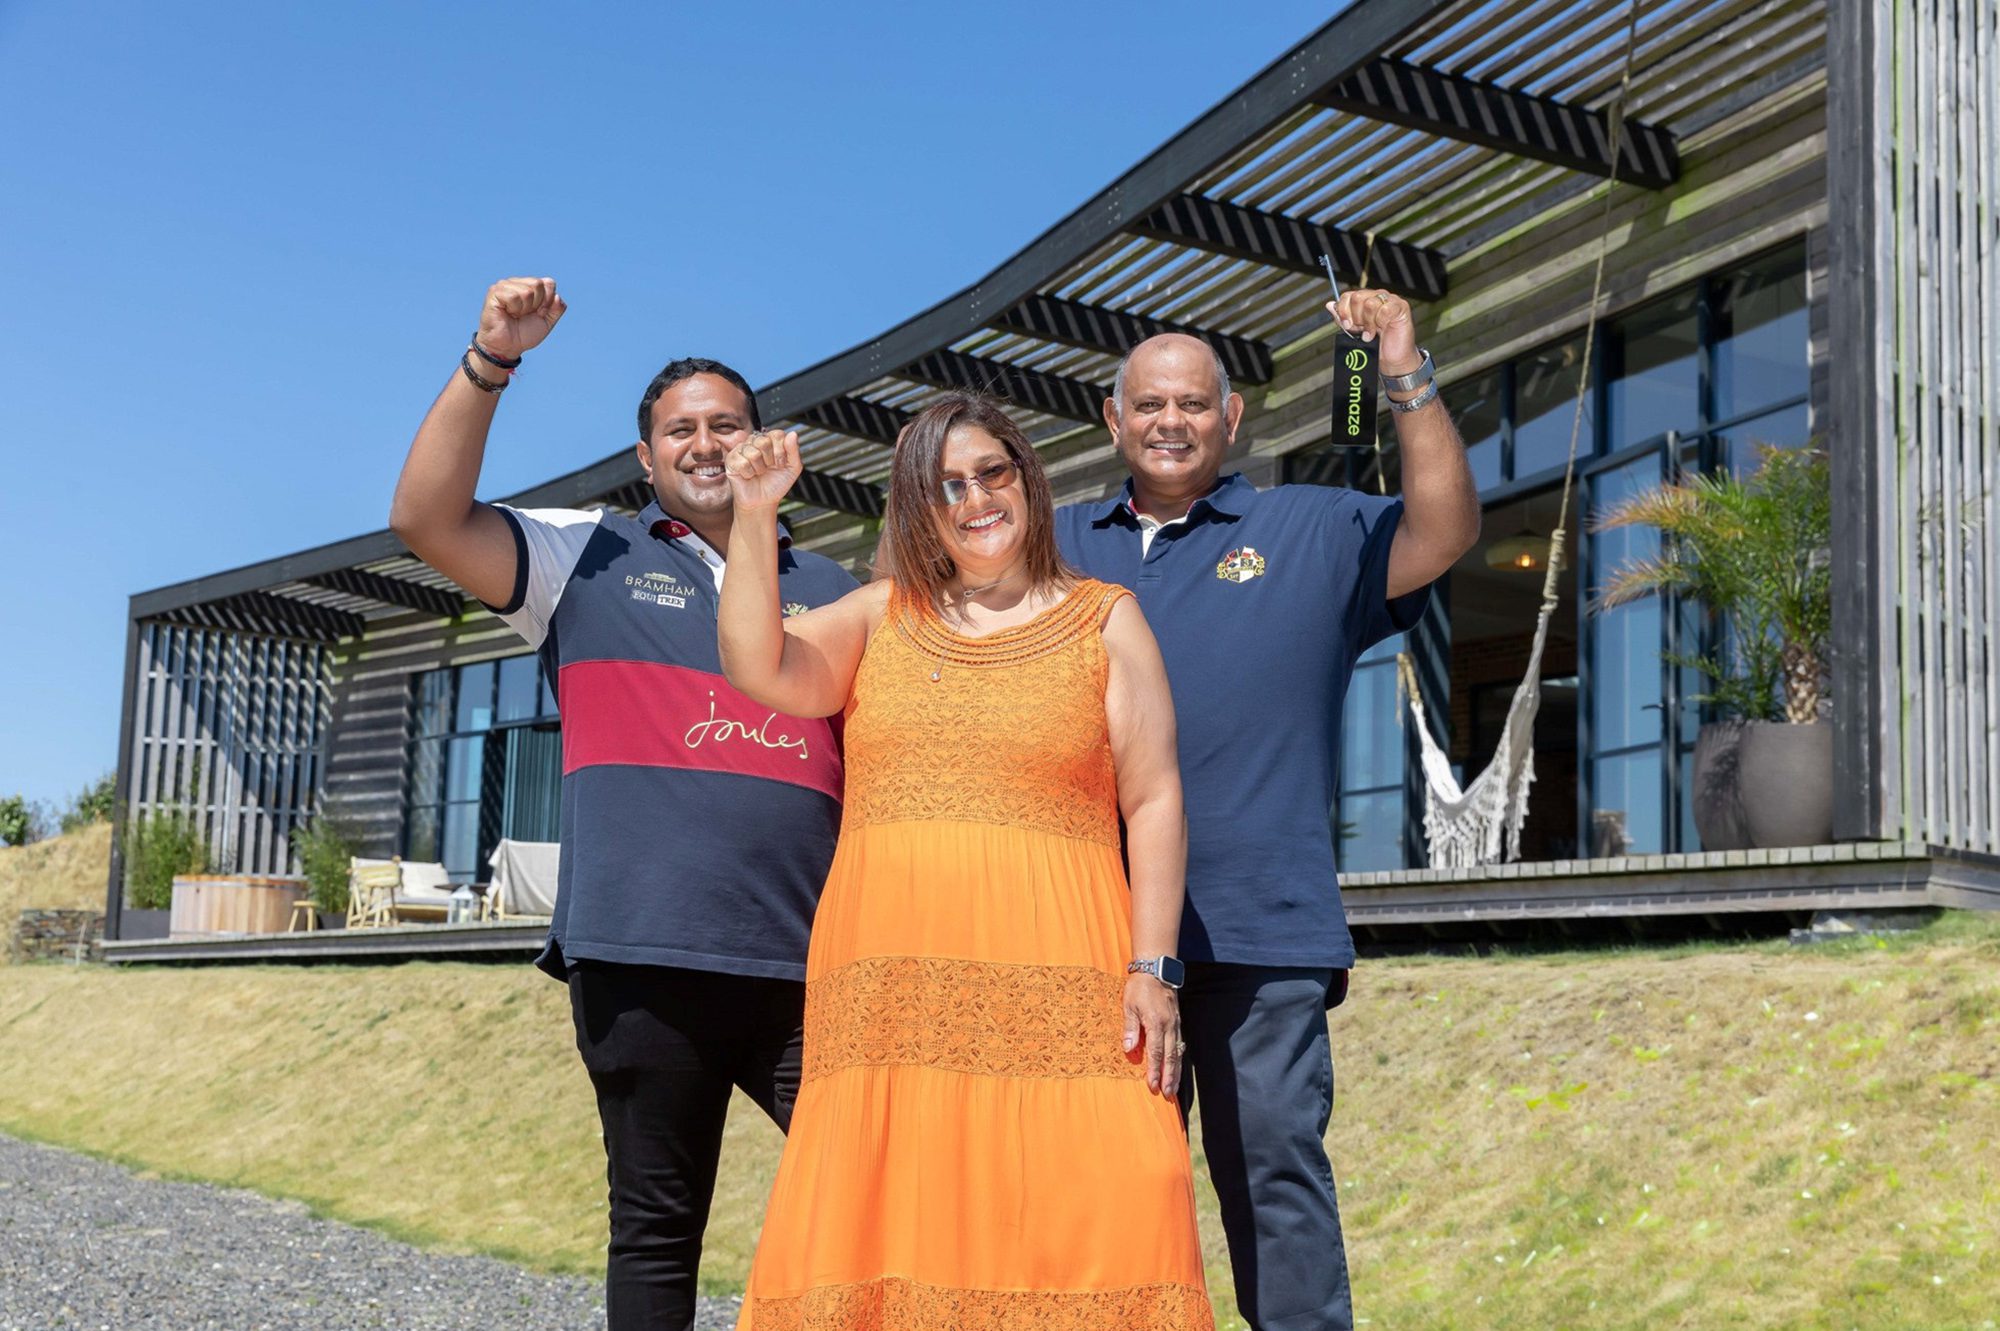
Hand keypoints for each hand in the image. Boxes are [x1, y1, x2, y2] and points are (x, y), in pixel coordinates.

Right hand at [476, 277, 566, 359]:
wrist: (507, 346)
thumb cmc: (524, 333)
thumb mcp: (547, 322)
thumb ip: (557, 309)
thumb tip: (557, 296)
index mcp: (530, 286)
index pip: (548, 283)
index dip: (548, 301)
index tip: (539, 313)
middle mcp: (517, 282)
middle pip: (538, 284)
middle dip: (537, 304)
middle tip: (525, 314)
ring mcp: (505, 285)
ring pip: (527, 291)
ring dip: (524, 308)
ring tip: (515, 314)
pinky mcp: (495, 292)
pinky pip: (514, 297)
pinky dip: (514, 309)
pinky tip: (507, 313)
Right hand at [725, 429, 802, 511]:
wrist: (763, 501)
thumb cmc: (776, 484)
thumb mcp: (793, 468)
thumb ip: (794, 450)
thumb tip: (793, 433)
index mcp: (770, 440)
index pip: (777, 434)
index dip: (781, 451)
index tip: (780, 463)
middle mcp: (755, 442)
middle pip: (763, 441)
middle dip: (770, 460)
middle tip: (768, 468)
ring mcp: (742, 449)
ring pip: (753, 453)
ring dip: (759, 469)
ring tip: (758, 472)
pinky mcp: (731, 459)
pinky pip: (742, 463)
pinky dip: (749, 474)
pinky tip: (749, 475)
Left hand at [1123, 974, 1183, 1097]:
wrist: (1156, 969)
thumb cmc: (1139, 987)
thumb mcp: (1129, 1005)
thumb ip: (1130, 1028)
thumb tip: (1129, 1049)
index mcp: (1156, 1023)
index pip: (1156, 1052)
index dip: (1154, 1071)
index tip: (1153, 1086)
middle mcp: (1169, 1026)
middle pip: (1171, 1057)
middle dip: (1169, 1077)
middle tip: (1168, 1094)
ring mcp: (1176, 1024)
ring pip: (1178, 1053)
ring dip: (1176, 1072)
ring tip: (1174, 1088)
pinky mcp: (1178, 1022)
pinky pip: (1179, 1044)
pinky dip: (1178, 1059)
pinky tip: (1177, 1067)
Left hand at [1328, 288, 1420, 377]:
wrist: (1391, 360)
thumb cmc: (1376, 345)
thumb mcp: (1353, 331)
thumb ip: (1342, 318)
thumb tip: (1330, 305)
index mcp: (1364, 300)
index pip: (1348, 296)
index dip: (1344, 311)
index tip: (1347, 325)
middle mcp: (1376, 297)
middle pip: (1357, 297)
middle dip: (1356, 318)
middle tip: (1361, 330)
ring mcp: (1389, 300)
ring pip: (1370, 303)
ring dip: (1368, 323)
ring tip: (1371, 333)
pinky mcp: (1400, 307)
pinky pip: (1385, 309)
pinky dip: (1381, 321)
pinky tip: (1382, 328)